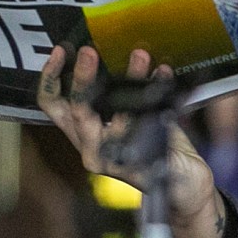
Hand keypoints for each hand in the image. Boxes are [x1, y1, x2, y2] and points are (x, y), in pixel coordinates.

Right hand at [37, 45, 222, 237]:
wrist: (186, 185)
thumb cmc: (160, 149)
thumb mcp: (136, 116)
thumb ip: (126, 91)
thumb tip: (126, 53)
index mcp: (85, 133)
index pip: (53, 104)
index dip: (50, 77)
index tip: (60, 51)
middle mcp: (91, 148)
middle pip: (74, 110)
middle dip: (80, 77)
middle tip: (88, 51)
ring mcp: (111, 160)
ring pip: (112, 116)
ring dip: (127, 80)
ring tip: (139, 56)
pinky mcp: (136, 166)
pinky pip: (144, 126)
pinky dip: (154, 96)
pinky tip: (163, 77)